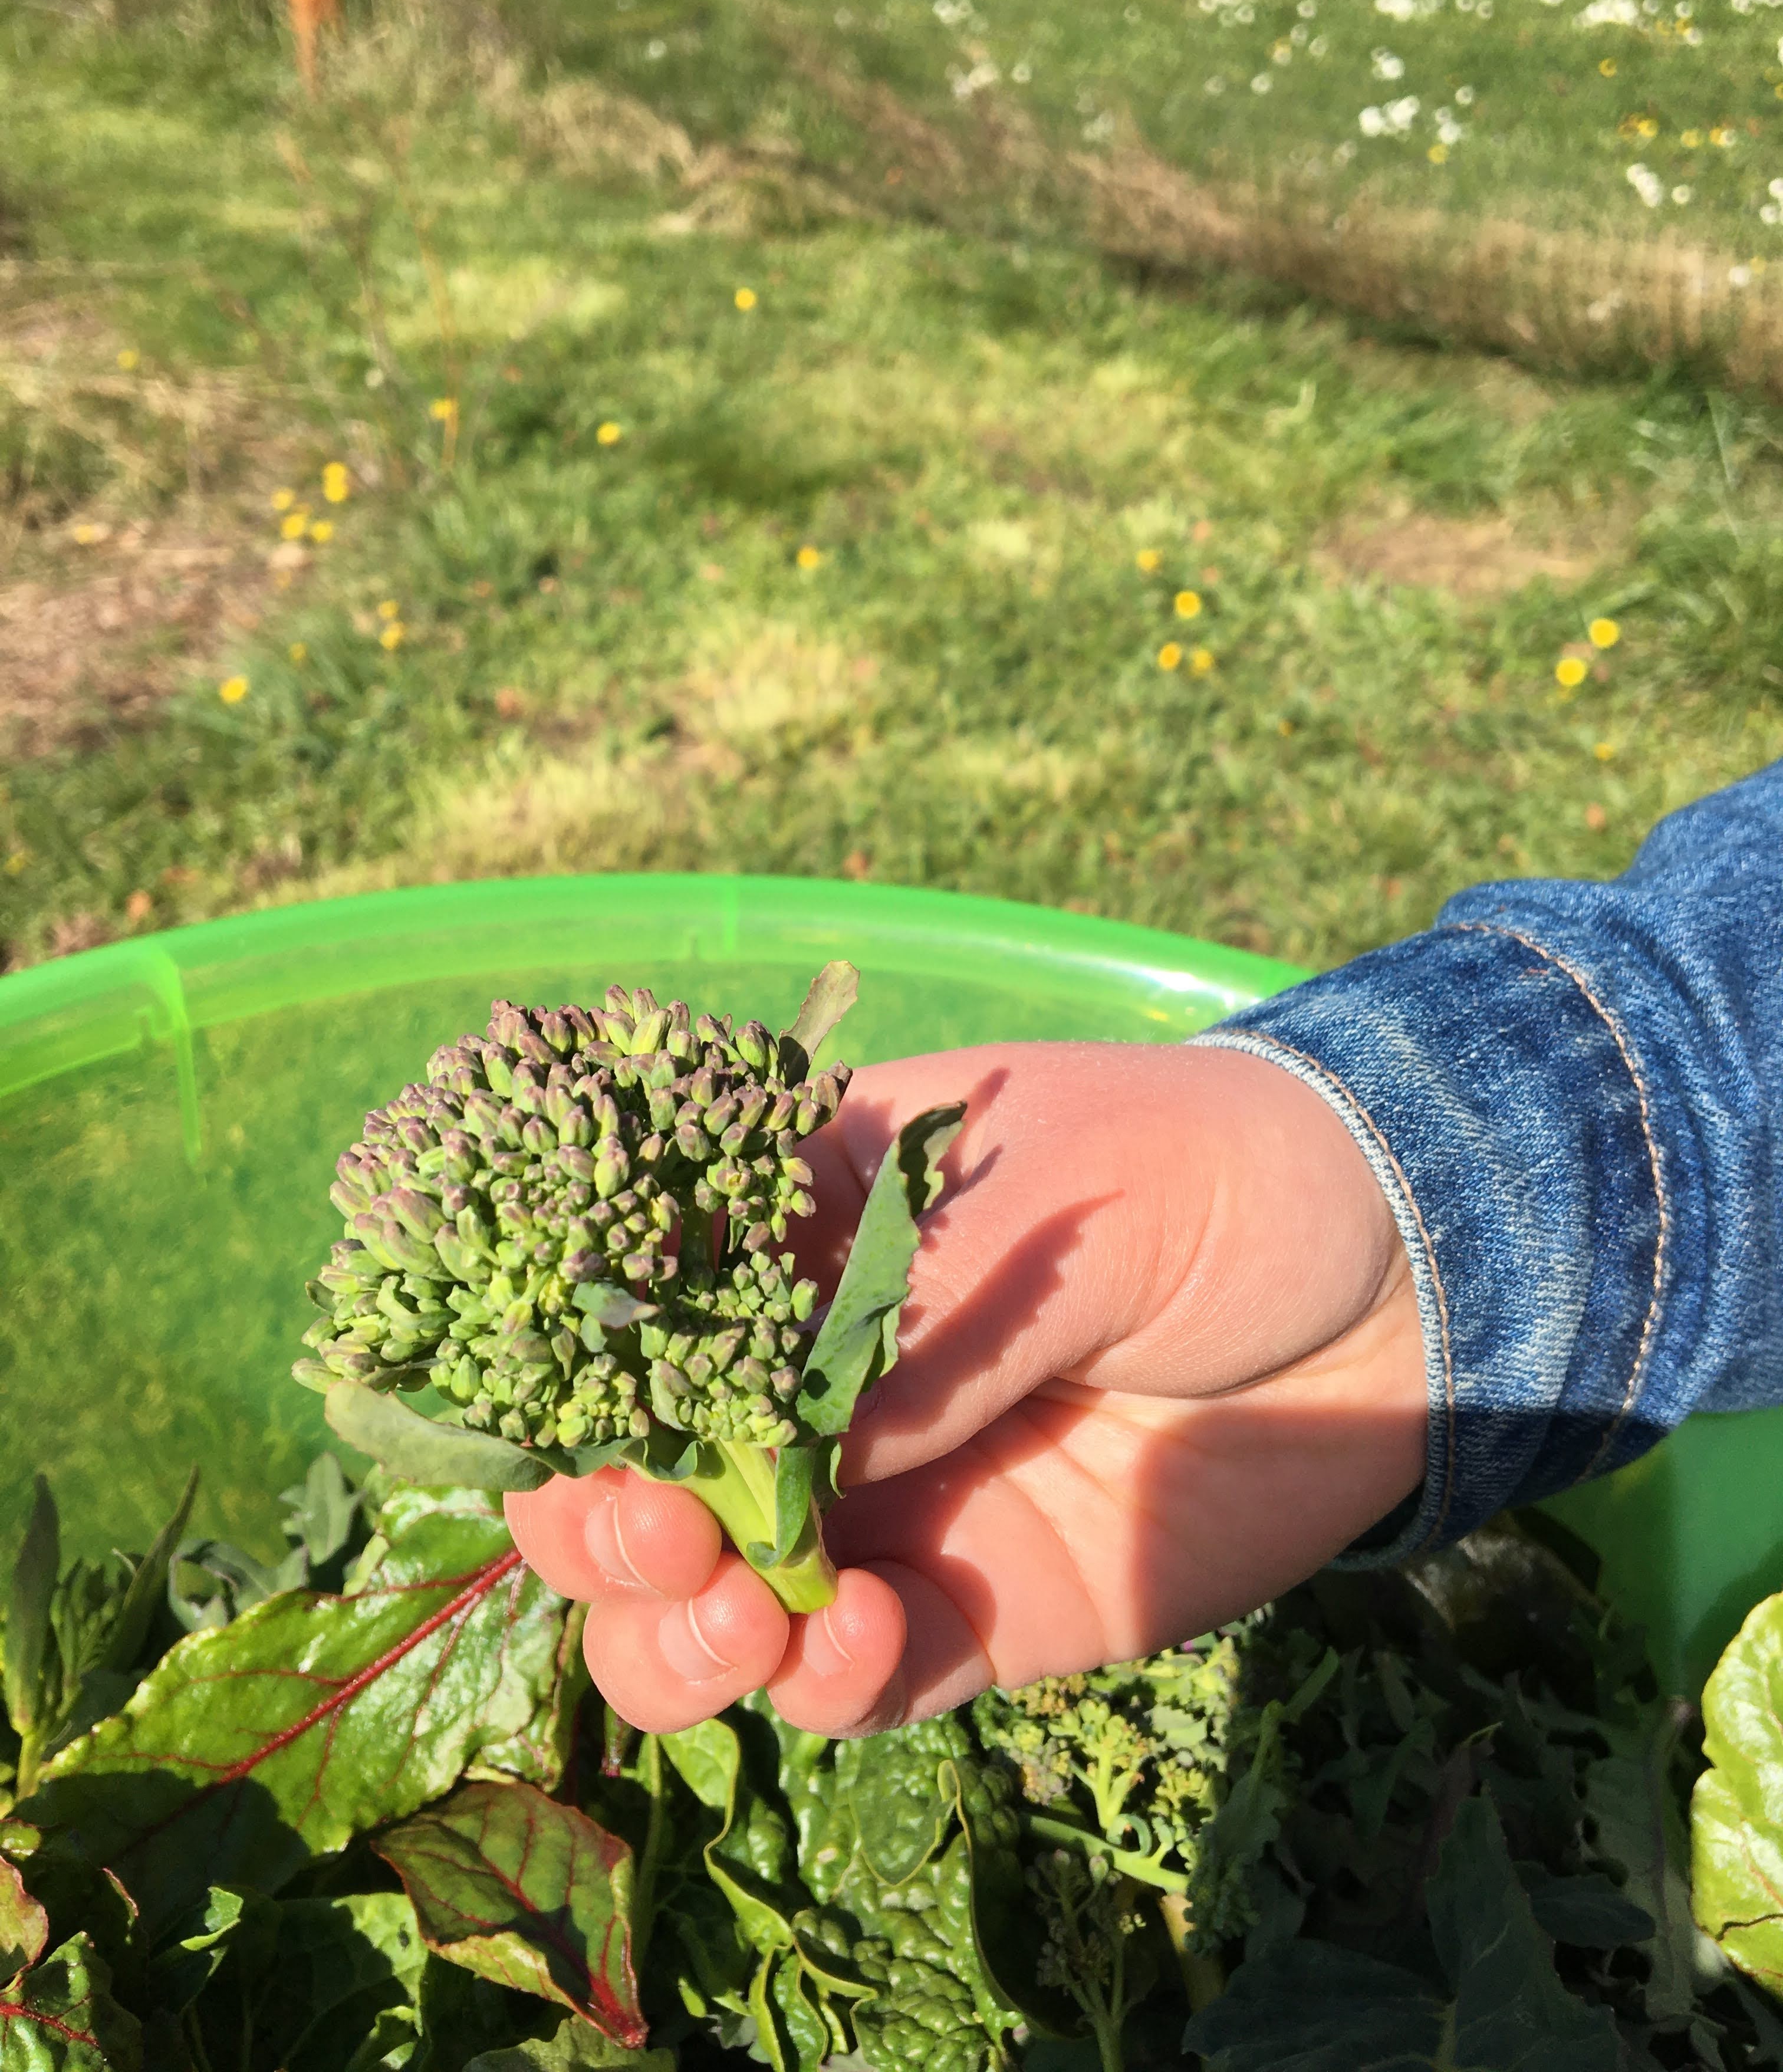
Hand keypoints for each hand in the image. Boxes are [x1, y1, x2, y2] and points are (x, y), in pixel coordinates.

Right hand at [505, 1039, 1424, 1737]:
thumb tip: (781, 1454)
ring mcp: (885, 1501)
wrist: (1395, 1283)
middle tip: (661, 1533)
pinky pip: (848, 1676)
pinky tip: (854, 1643)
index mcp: (803, 1236)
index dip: (576, 1382)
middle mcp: (814, 1380)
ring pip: (707, 1608)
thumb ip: (912, 1321)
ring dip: (677, 1636)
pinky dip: (819, 1682)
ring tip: (744, 1616)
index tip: (575, 1431)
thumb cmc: (1211, 1172)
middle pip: (637, 1480)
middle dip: (605, 1528)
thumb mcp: (1053, 1194)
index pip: (636, 1317)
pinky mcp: (969, 1605)